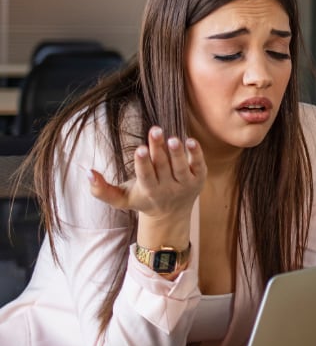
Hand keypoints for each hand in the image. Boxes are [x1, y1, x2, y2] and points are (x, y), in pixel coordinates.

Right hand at [88, 127, 204, 219]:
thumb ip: (101, 190)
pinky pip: (199, 165)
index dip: (143, 163)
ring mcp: (185, 184)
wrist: (171, 214)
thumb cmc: (143, 200)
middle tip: (155, 131)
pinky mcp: (199, 178)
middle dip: (158, 149)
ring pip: (181, 167)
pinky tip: (191, 140)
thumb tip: (87, 172)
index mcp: (148, 191)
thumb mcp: (121, 199)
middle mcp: (168, 189)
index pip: (145, 176)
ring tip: (172, 138)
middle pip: (162, 167)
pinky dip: (196, 154)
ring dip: (177, 153)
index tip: (139, 149)